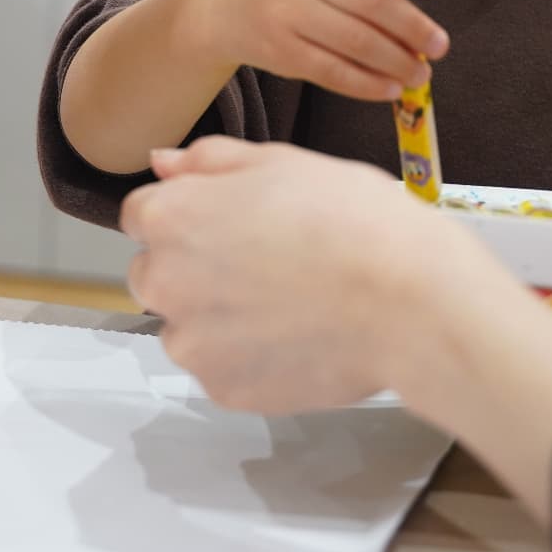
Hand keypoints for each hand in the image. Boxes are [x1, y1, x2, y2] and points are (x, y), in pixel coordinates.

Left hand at [122, 138, 447, 411]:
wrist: (409, 302)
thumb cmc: (352, 219)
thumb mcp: (280, 162)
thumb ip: (209, 161)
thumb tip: (161, 163)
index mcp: (169, 218)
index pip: (143, 214)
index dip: (191, 213)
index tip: (235, 221)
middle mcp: (163, 283)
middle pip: (155, 273)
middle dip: (193, 268)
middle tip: (265, 262)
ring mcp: (192, 344)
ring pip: (187, 327)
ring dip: (218, 317)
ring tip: (288, 304)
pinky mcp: (224, 390)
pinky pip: (222, 369)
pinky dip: (249, 357)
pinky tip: (298, 337)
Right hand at [197, 0, 447, 101]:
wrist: (221, 2)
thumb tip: (418, 29)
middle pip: (370, 1)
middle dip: (413, 28)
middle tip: (439, 46)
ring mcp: (286, 13)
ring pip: (356, 42)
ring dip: (397, 62)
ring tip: (420, 74)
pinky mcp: (280, 51)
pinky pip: (333, 72)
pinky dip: (368, 84)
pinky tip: (390, 89)